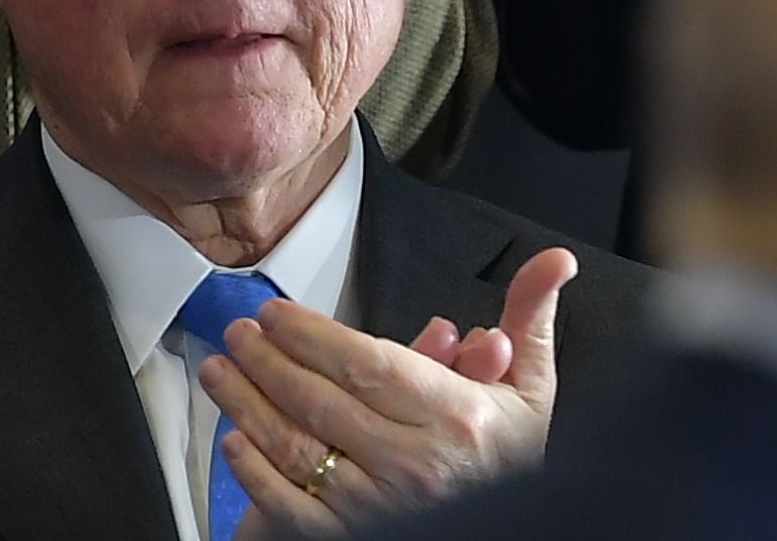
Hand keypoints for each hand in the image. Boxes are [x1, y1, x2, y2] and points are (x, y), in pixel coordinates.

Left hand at [199, 247, 578, 534]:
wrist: (518, 529)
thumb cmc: (511, 460)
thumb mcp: (532, 387)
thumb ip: (530, 317)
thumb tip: (554, 262)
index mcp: (457, 416)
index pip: (370, 365)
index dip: (314, 335)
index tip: (278, 314)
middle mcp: (416, 463)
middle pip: (323, 402)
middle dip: (268, 361)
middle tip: (238, 331)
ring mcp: (381, 506)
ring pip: (298, 450)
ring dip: (248, 406)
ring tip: (222, 371)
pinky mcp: (353, 539)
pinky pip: (292, 507)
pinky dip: (256, 475)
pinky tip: (234, 442)